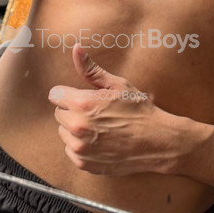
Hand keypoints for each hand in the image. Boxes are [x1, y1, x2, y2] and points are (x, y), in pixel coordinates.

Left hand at [47, 44, 177, 174]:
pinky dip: (81, 147)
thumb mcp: (118, 85)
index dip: (69, 94)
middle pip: (59, 114)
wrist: (158, 142)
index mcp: (82, 104)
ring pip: (64, 133)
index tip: (82, 98)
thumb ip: (92, 69)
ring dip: (76, 130)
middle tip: (96, 113)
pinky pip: (71, 151)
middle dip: (73, 111)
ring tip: (99, 128)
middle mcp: (77, 127)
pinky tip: (100, 143)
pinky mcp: (84, 163)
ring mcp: (80, 148)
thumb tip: (76, 49)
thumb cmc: (139, 111)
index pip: (55, 95)